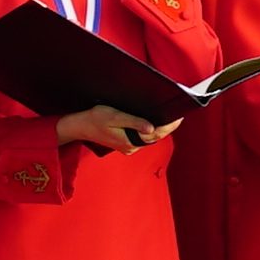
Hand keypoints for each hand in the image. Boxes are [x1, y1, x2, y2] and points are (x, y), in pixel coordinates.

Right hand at [57, 104, 176, 150]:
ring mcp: (129, 146)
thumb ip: (133, 122)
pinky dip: (149, 129)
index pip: (157, 133)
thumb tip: (151, 128)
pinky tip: (153, 120)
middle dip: (167, 125)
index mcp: (130, 141)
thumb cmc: (95, 119)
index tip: (180, 116)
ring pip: (150, 137)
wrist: (80, 126)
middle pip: (156, 136)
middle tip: (178, 112)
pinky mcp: (126, 144)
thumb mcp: (114, 116)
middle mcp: (132, 146)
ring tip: (169, 114)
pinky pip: (142, 136)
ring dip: (159, 127)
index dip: (170, 125)